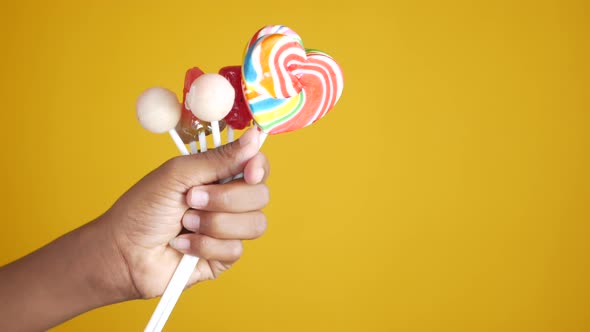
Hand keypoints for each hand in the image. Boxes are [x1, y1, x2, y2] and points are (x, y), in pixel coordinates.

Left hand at [102, 128, 269, 298]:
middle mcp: (229, 200)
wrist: (122, 252)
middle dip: (225, 199)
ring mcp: (229, 230)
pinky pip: (235, 249)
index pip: (258, 166)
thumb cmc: (142, 209)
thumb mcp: (177, 174)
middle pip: (261, 195)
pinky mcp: (224, 257)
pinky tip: (182, 244)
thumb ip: (218, 158)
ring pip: (254, 224)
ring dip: (213, 223)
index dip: (259, 167)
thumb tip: (254, 138)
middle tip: (191, 199)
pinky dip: (203, 245)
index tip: (249, 172)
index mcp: (219, 175)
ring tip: (184, 223)